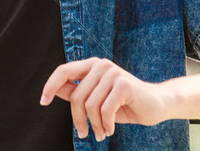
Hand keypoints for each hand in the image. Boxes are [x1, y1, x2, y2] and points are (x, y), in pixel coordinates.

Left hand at [40, 58, 166, 141]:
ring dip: (95, 125)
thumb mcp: (96, 100)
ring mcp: (113, 73)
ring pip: (90, 105)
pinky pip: (105, 110)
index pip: (63, 71)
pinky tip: (111, 129)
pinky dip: (106, 124)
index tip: (43, 101)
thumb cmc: (124, 104)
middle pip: (76, 96)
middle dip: (78, 120)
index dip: (50, 86)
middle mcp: (101, 65)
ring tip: (102, 133)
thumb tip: (54, 91)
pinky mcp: (124, 84)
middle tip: (85, 134)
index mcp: (91, 66)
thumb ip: (77, 93)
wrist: (156, 104)